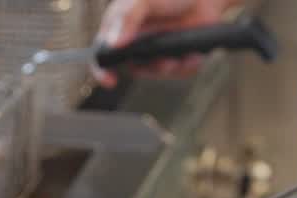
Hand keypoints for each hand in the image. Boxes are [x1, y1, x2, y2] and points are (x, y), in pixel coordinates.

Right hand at [93, 0, 227, 87]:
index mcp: (120, 29)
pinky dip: (188, 65)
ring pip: (158, 72)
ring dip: (170, 68)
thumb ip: (127, 18)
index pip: (103, 54)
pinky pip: (180, 71)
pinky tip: (194, 55)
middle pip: (134, 68)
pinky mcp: (179, 56)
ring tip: (182, 57)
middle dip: (150, 69)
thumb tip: (113, 44)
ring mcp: (158, 51)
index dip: (102, 70)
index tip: (111, 81)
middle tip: (165, 62)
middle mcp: (137, 43)